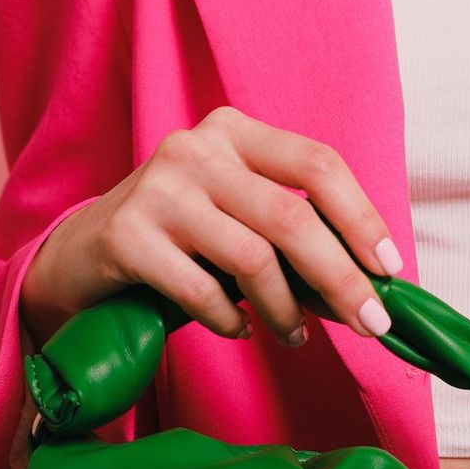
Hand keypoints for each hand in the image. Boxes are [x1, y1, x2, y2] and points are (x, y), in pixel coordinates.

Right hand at [20, 105, 403, 348]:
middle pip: (292, 216)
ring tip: (294, 337)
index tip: (390, 270)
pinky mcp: (126, 236)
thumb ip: (290, 235)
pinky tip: (239, 330)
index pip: (317, 164)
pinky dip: (231, 321)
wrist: (79, 256)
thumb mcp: (235, 216)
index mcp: (234, 131)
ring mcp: (158, 189)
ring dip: (286, 310)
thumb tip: (366, 284)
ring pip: (252, 257)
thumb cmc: (177, 240)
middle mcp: (196, 149)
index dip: (362, 218)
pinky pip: (202, 291)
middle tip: (370, 325)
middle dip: (341, 279)